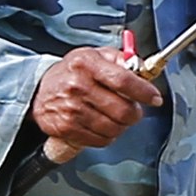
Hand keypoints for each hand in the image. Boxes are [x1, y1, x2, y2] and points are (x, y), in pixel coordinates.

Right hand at [30, 48, 158, 157]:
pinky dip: (109, 136)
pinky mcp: (67, 128)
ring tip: (116, 116)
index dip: (144, 92)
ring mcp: (71, 110)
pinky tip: (103, 125)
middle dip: (135, 113)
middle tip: (133, 109)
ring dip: (122, 125)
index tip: (154, 98)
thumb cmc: (74, 73)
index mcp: (87, 64)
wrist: (40, 91)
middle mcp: (77, 86)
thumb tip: (144, 69)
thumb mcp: (96, 55)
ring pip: (114, 128)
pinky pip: (101, 140)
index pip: (123, 81)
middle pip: (122, 110)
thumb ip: (121, 59)